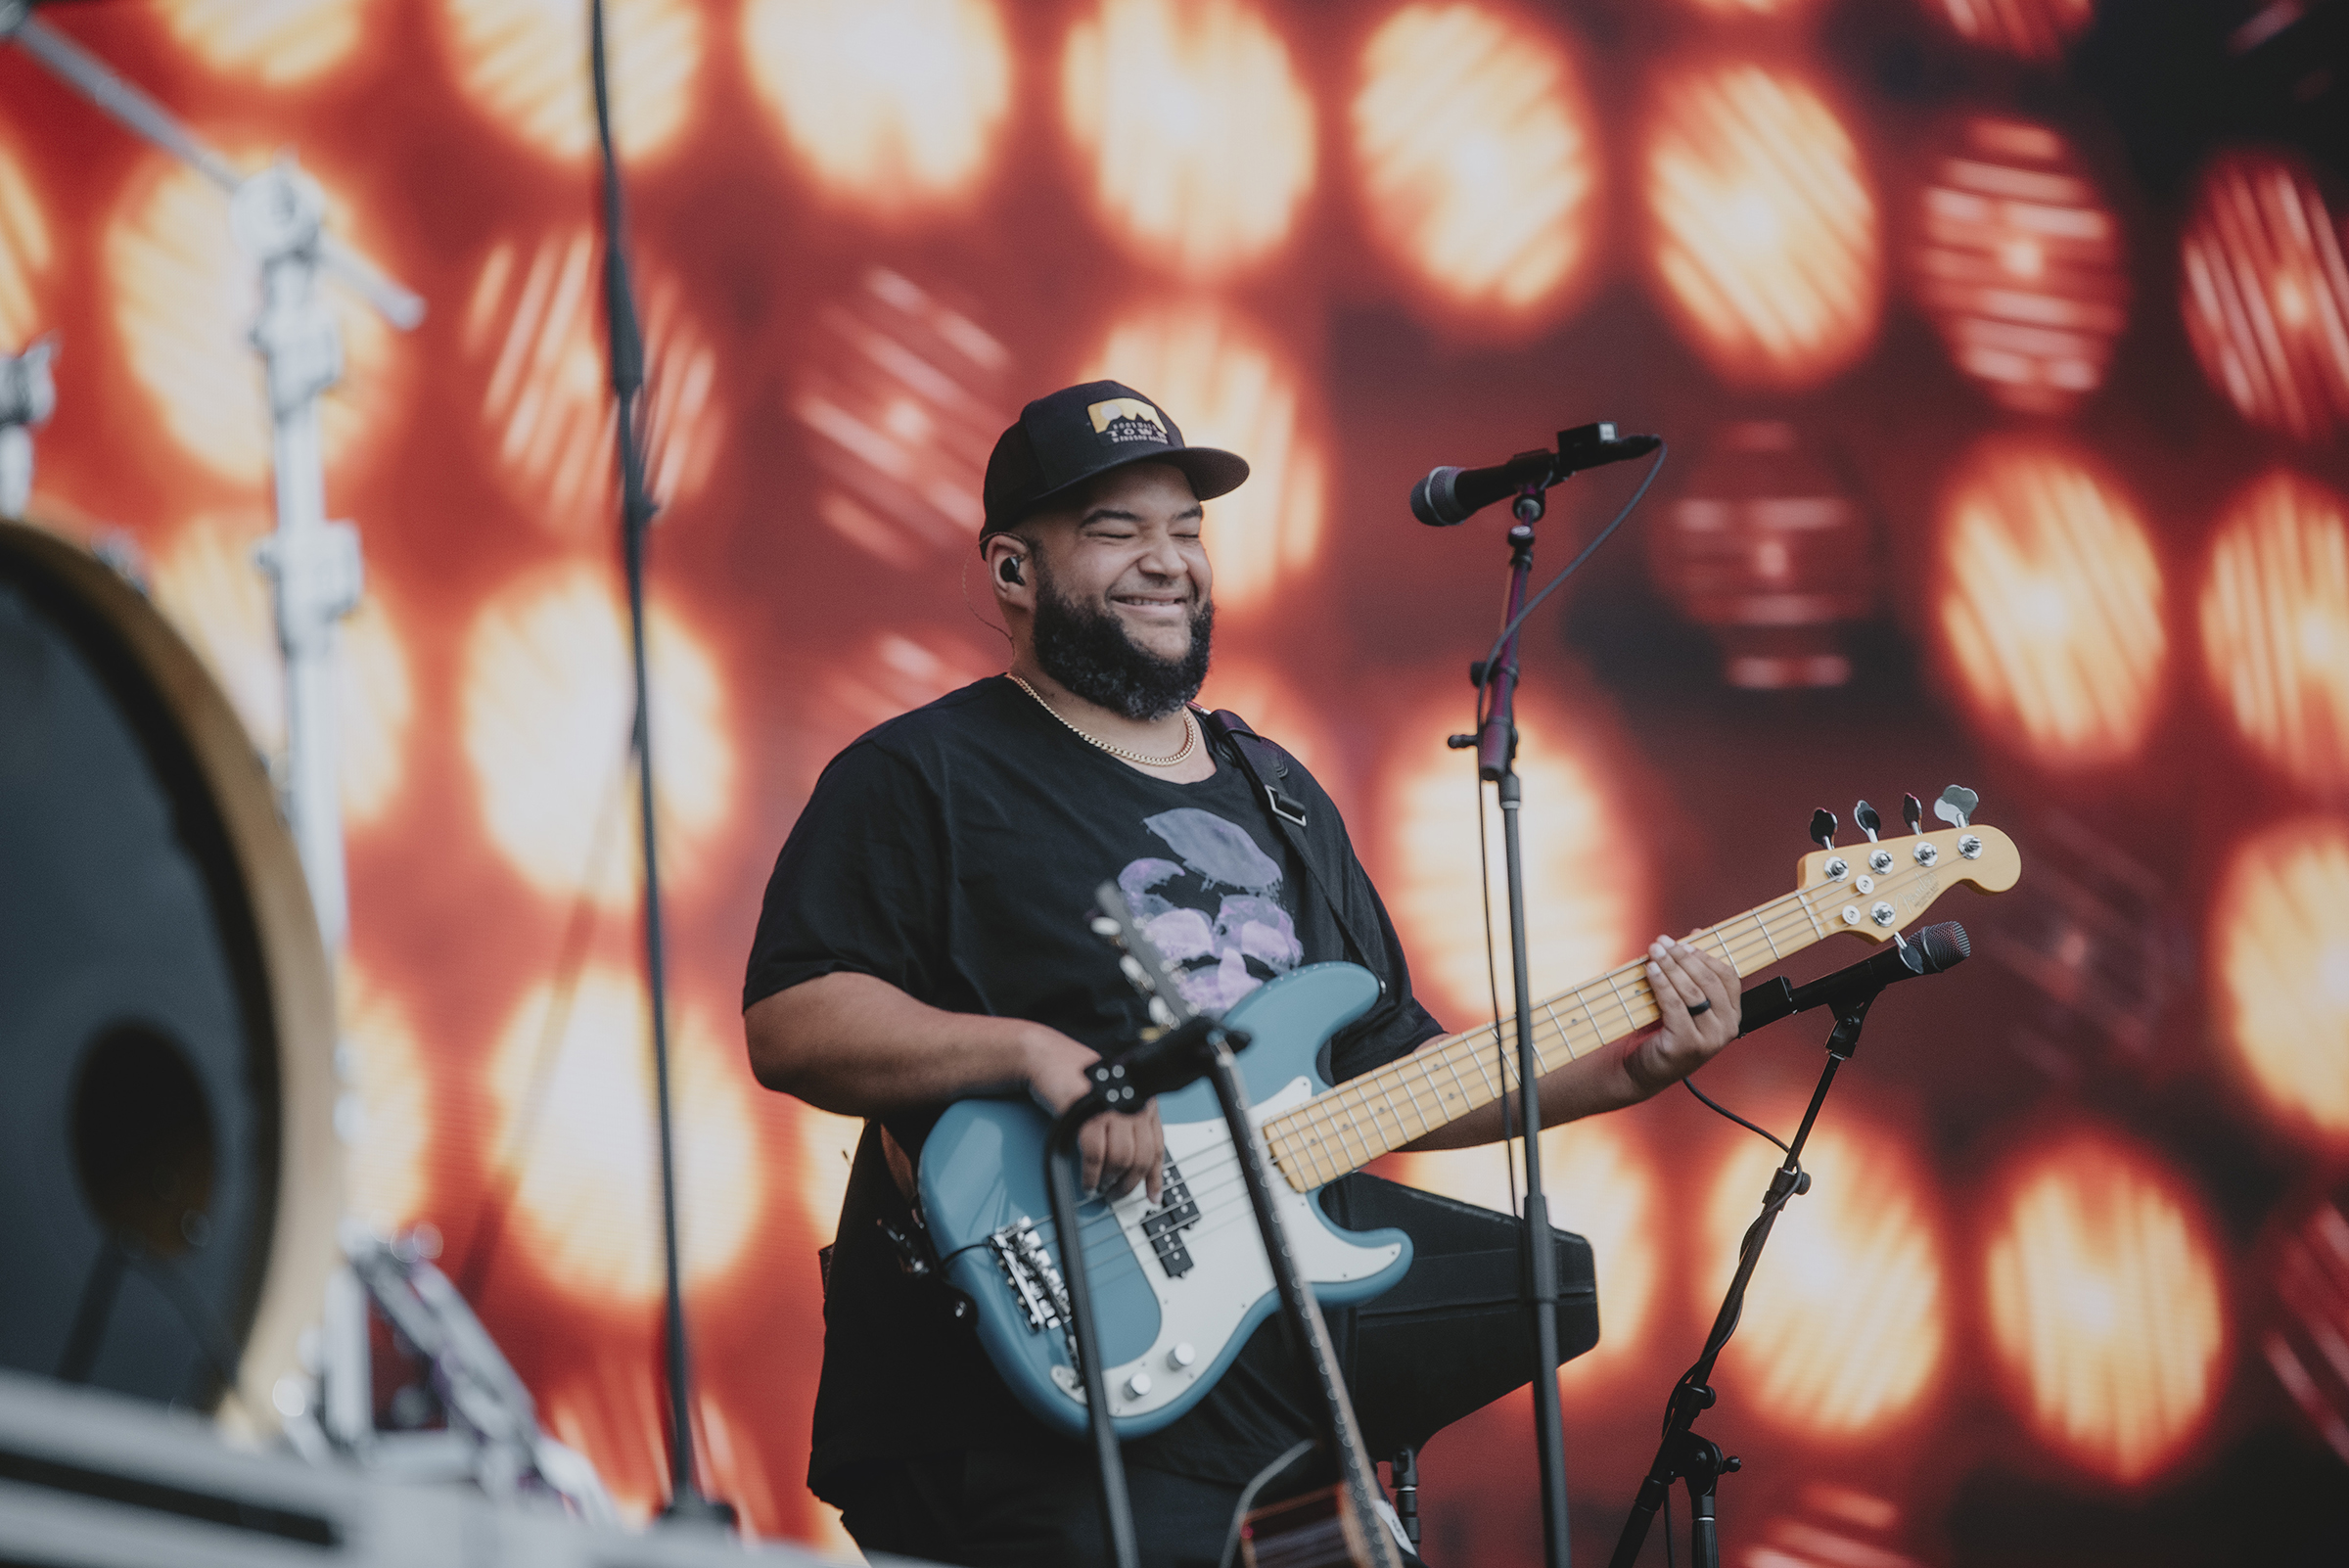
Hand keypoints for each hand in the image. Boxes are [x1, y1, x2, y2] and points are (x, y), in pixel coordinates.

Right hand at [1025, 1029, 1165, 1203]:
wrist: (1049, 1058)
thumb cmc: (1078, 1078)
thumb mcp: (1112, 1100)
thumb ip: (1126, 1125)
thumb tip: (1132, 1166)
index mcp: (1143, 1100)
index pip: (1157, 1146)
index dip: (1155, 1176)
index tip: (1152, 1195)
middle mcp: (1133, 1103)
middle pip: (1142, 1157)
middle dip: (1129, 1183)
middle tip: (1116, 1194)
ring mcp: (1112, 1108)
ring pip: (1121, 1160)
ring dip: (1109, 1181)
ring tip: (1100, 1188)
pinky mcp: (1089, 1113)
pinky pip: (1095, 1156)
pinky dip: (1091, 1175)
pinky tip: (1088, 1182)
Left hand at [1627, 937, 1739, 1097]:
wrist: (1642, 1070)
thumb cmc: (1662, 1032)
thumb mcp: (1681, 1001)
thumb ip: (1691, 971)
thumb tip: (1696, 933)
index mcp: (1732, 1016)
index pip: (1728, 977)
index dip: (1706, 956)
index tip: (1683, 942)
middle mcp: (1727, 1029)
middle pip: (1709, 981)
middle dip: (1684, 957)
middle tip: (1662, 942)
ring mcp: (1709, 1040)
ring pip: (1692, 992)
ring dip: (1671, 966)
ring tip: (1654, 951)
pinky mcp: (1687, 1045)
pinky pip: (1675, 1005)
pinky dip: (1662, 984)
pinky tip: (1650, 970)